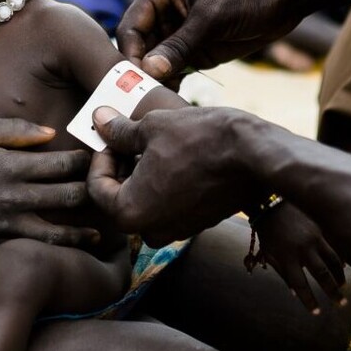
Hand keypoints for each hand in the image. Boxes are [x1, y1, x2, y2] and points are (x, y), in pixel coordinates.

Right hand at [0, 117, 98, 249]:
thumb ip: (15, 130)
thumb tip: (52, 135)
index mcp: (8, 165)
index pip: (61, 164)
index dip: (85, 161)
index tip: (100, 156)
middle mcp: (9, 197)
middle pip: (66, 197)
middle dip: (91, 192)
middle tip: (110, 189)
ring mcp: (0, 224)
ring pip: (54, 233)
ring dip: (81, 231)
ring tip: (101, 231)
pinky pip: (29, 248)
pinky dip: (53, 247)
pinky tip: (68, 247)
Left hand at [86, 106, 262, 246]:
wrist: (253, 155)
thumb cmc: (199, 139)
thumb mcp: (151, 127)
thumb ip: (119, 131)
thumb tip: (99, 119)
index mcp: (129, 214)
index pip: (97, 186)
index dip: (101, 155)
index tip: (113, 134)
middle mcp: (151, 231)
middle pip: (120, 197)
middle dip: (121, 164)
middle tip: (129, 134)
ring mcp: (177, 230)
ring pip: (146, 201)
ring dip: (143, 173)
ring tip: (153, 141)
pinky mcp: (198, 223)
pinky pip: (169, 204)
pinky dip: (164, 182)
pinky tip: (176, 155)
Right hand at [116, 0, 307, 81]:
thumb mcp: (212, 16)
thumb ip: (180, 44)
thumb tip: (148, 70)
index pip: (131, 27)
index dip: (130, 55)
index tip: (135, 83)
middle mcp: (166, 9)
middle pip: (141, 47)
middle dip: (142, 72)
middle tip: (144, 100)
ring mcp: (182, 30)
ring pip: (157, 61)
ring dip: (157, 80)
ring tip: (158, 104)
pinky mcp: (199, 46)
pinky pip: (177, 67)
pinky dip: (174, 82)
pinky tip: (174, 98)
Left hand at [251, 203, 348, 314]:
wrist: (271, 202)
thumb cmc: (268, 232)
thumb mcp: (270, 254)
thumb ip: (282, 273)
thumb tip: (295, 292)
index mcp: (287, 257)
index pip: (300, 285)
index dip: (309, 301)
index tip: (317, 313)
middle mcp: (303, 248)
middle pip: (322, 275)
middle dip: (333, 292)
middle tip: (341, 304)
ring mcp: (313, 237)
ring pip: (332, 260)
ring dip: (339, 275)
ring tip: (343, 286)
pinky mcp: (319, 228)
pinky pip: (333, 246)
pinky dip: (338, 259)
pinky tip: (342, 268)